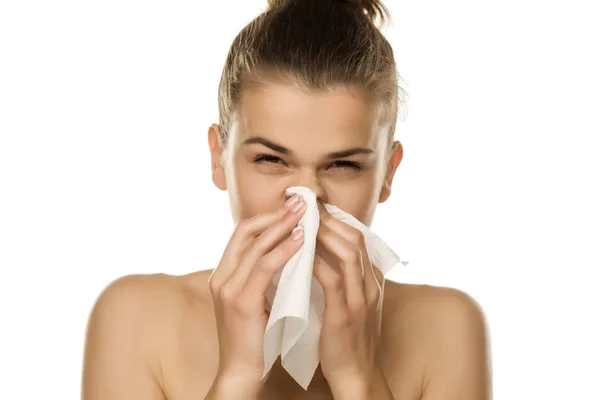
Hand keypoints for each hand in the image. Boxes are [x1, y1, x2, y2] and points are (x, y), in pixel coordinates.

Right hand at [205, 194, 305, 397]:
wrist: (240, 375)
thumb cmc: (254, 341)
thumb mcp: (254, 302)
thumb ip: (262, 279)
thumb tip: (286, 255)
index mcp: (223, 275)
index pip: (242, 234)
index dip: (267, 217)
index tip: (292, 208)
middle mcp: (221, 277)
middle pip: (246, 231)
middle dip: (275, 214)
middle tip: (301, 202)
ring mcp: (228, 288)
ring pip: (255, 244)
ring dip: (282, 225)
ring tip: (305, 214)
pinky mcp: (241, 302)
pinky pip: (264, 266)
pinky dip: (284, 249)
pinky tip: (302, 240)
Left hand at [312, 201, 386, 391]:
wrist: (358, 375)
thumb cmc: (346, 337)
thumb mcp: (350, 301)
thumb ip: (341, 276)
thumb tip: (316, 251)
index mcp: (372, 278)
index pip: (357, 236)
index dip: (335, 218)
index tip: (312, 208)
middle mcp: (371, 283)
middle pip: (355, 237)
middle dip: (329, 219)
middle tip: (303, 207)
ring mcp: (361, 298)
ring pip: (348, 252)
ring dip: (323, 234)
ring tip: (300, 223)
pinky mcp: (346, 314)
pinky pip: (333, 280)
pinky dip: (316, 263)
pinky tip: (298, 254)